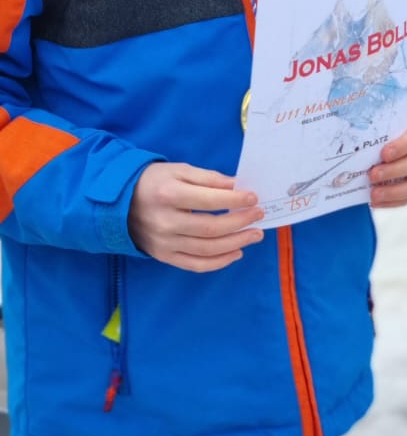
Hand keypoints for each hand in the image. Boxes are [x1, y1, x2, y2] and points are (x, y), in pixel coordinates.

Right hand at [129, 162, 264, 271]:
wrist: (118, 203)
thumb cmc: (152, 182)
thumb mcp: (178, 170)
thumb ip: (208, 178)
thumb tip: (237, 186)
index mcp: (168, 195)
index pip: (210, 201)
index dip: (235, 201)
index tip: (253, 198)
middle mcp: (165, 222)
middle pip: (211, 228)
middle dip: (240, 222)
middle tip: (259, 216)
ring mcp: (164, 243)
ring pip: (207, 250)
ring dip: (236, 243)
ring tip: (255, 234)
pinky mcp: (164, 256)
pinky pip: (196, 265)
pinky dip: (219, 262)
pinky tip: (236, 253)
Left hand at [369, 114, 406, 208]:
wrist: (394, 139)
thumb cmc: (389, 127)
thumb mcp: (385, 120)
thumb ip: (376, 122)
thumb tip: (351, 127)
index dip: (404, 145)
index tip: (384, 154)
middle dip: (395, 170)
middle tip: (373, 175)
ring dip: (394, 191)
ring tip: (374, 194)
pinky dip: (392, 201)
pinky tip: (376, 202)